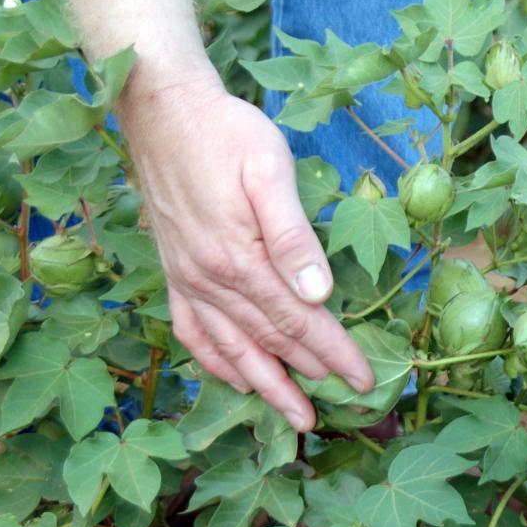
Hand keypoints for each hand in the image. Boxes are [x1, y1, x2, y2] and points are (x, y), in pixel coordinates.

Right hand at [117, 68, 373, 431]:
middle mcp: (209, 279)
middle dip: (310, 376)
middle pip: (270, 341)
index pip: (299, 321)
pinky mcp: (174, 271)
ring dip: (266, 386)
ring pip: (231, 348)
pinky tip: (235, 379)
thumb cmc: (226, 133)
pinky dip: (215, 362)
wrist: (161, 110)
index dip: (334, 354)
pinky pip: (192, 332)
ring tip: (294, 416)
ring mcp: (187, 279)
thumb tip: (319, 294)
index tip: (364, 380)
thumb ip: (293, 236)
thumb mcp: (270, 170)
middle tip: (344, 404)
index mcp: (239, 259)